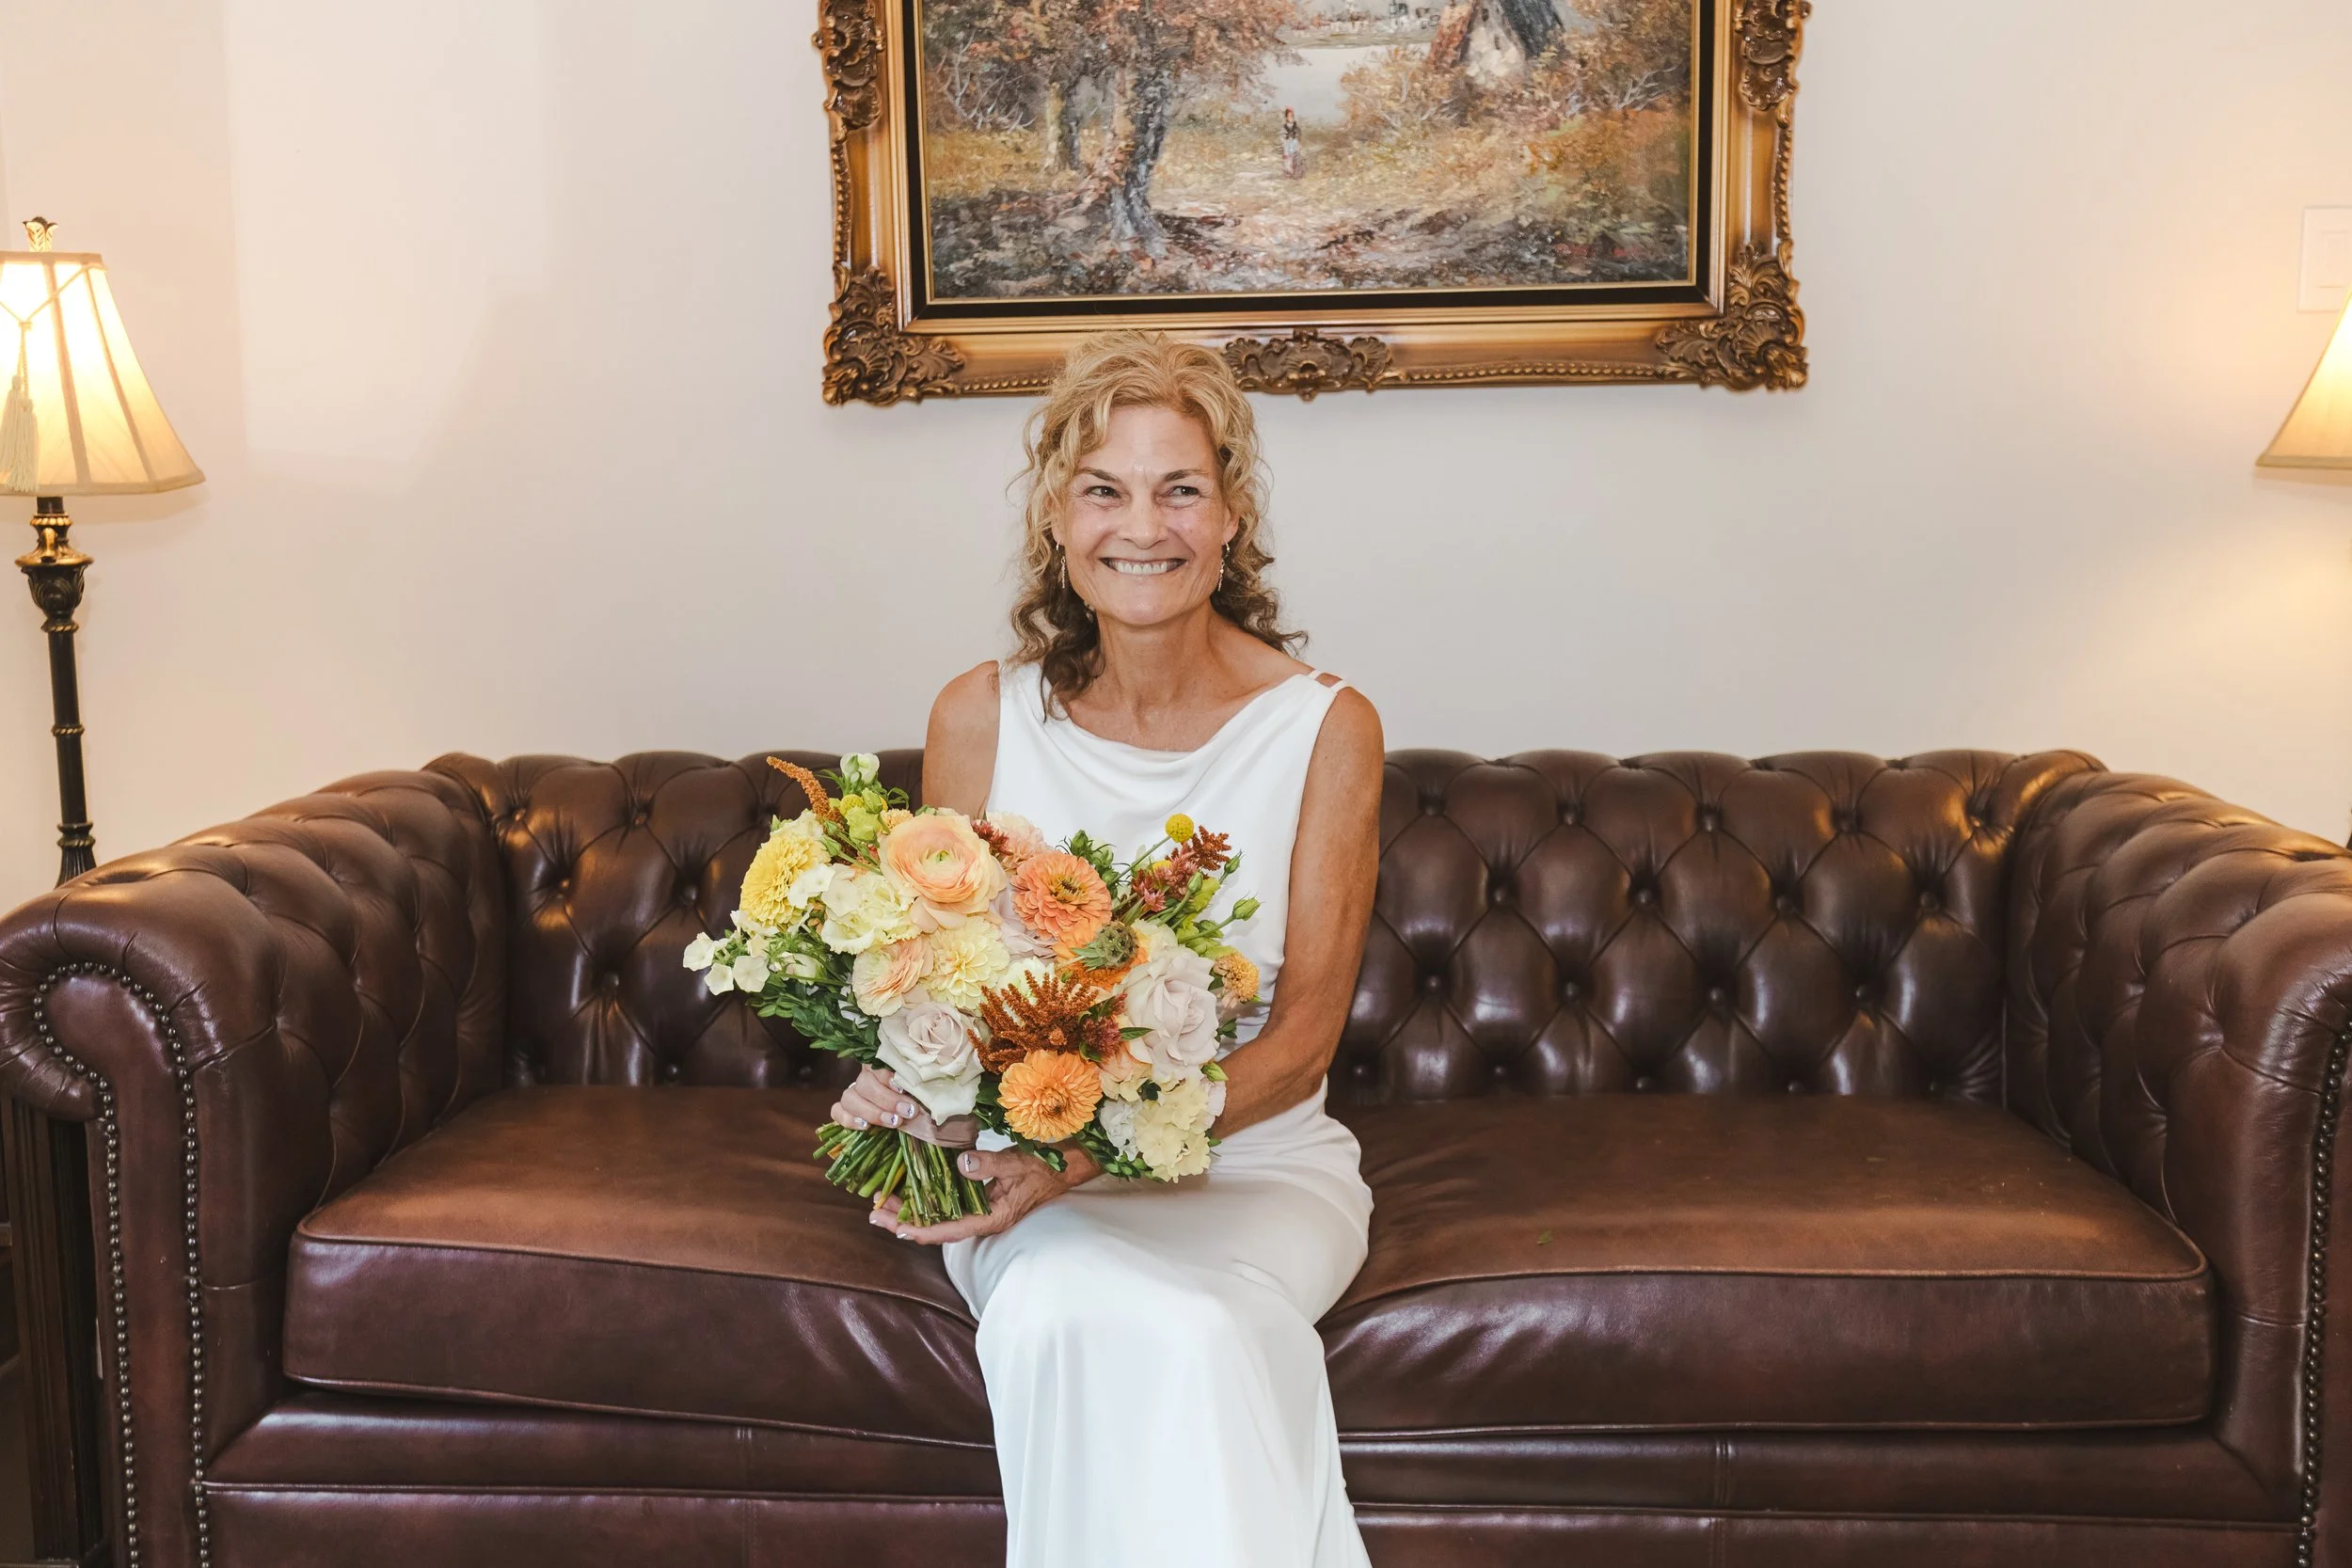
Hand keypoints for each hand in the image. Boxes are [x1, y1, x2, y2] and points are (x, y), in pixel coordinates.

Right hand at [830, 1064, 978, 1148]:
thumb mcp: (938, 1089)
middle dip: (887, 1099)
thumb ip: (940, 1087)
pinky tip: (864, 1128)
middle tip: (908, 1113)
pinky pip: (838, 1110)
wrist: (918, 1115)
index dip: (890, 1076)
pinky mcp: (848, 1110)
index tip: (905, 1088)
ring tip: (893, 1123)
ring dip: (872, 1111)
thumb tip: (957, 1090)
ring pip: (851, 1096)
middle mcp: (870, 1074)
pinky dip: (848, 1118)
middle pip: (866, 1082)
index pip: (881, 1062)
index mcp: (890, 1063)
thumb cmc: (931, 1098)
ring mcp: (857, 1091)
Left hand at [872, 1143, 1100, 1244]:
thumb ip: (991, 1164)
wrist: (1067, 1164)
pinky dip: (927, 1195)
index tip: (894, 1224)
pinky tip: (911, 1187)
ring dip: (911, 1208)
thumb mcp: (1020, 1162)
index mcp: (991, 1217)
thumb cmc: (1046, 1165)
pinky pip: (947, 1201)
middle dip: (905, 1220)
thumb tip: (961, 1164)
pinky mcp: (980, 1196)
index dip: (919, 1229)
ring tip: (882, 1201)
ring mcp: (981, 1208)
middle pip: (936, 1225)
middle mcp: (982, 1217)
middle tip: (873, 1211)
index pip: (948, 1230)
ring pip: (938, 1214)